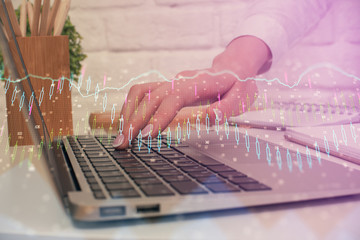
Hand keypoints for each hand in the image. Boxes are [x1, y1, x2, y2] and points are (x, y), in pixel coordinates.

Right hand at [113, 36, 270, 148]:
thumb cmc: (237, 86)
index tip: (146, 136)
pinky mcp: (165, 86)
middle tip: (123, 143)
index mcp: (197, 85)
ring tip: (120, 136)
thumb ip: (227, 109)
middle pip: (150, 97)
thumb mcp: (241, 97)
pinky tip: (126, 122)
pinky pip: (142, 92)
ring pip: (141, 92)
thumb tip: (210, 117)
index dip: (158, 117)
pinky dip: (130, 106)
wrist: (231, 70)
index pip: (172, 99)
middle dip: (134, 121)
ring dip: (127, 113)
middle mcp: (179, 81)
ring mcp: (170, 82)